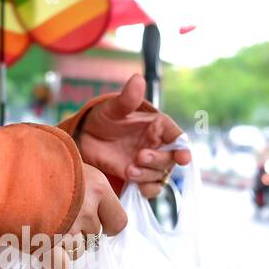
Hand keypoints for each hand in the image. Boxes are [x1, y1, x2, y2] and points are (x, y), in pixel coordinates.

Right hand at [40, 163, 126, 268]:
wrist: (1, 168)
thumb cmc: (30, 159)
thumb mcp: (64, 159)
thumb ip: (79, 179)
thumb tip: (85, 197)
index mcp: (97, 186)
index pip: (118, 222)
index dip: (106, 226)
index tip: (94, 222)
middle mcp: (87, 209)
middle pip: (93, 238)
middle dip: (78, 235)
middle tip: (57, 222)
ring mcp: (69, 229)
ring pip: (77, 253)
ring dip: (63, 247)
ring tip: (44, 231)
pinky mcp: (48, 245)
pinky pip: (61, 266)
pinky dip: (52, 261)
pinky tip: (41, 248)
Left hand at [77, 74, 190, 196]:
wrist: (85, 139)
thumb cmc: (102, 118)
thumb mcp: (112, 108)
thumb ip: (128, 98)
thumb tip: (138, 79)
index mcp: (158, 126)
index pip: (178, 138)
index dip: (183, 148)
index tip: (183, 157)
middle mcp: (157, 145)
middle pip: (170, 159)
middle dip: (158, 160)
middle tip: (140, 157)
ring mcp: (148, 163)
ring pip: (160, 175)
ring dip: (148, 176)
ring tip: (129, 170)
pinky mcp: (138, 178)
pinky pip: (151, 188)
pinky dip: (146, 190)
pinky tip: (135, 186)